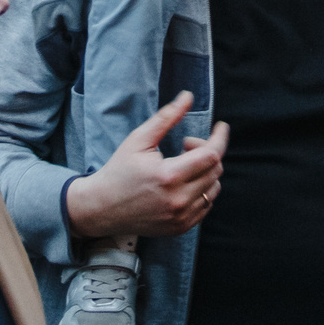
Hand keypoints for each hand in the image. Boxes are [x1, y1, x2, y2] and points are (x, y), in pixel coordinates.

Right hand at [63, 92, 229, 240]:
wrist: (102, 207)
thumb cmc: (119, 170)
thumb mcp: (139, 139)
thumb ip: (166, 117)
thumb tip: (188, 96)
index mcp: (168, 176)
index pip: (211, 155)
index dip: (219, 138)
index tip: (221, 127)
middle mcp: (178, 200)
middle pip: (215, 170)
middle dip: (206, 151)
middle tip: (185, 145)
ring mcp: (181, 217)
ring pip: (214, 188)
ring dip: (206, 171)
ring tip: (182, 165)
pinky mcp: (181, 227)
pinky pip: (206, 205)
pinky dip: (201, 190)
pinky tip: (183, 182)